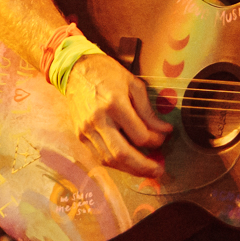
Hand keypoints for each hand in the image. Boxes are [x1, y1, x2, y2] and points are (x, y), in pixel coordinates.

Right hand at [60, 53, 170, 177]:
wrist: (75, 69)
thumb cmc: (107, 74)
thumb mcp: (134, 85)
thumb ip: (148, 111)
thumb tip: (164, 130)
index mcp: (114, 104)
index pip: (139, 135)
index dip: (155, 141)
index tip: (164, 138)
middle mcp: (98, 120)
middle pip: (122, 154)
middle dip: (143, 167)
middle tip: (158, 171)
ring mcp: (86, 130)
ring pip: (109, 160)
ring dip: (129, 169)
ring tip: (145, 169)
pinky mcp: (79, 135)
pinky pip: (98, 157)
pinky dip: (114, 163)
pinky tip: (126, 163)